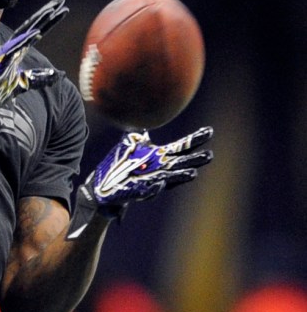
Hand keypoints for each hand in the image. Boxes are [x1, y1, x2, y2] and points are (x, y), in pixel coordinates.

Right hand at [0, 0, 67, 126]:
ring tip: (52, 10)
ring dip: (38, 22)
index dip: (48, 21)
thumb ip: (40, 77)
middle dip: (46, 15)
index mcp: (16, 51)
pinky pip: (14, 48)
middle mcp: (11, 48)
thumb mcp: (24, 83)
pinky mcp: (0, 61)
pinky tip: (36, 32)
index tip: (62, 10)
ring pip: (24, 33)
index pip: (35, 32)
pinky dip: (24, 40)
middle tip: (61, 2)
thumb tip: (59, 74)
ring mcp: (5, 53)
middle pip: (31, 28)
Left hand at [67, 127, 212, 238]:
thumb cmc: (119, 165)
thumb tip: (146, 118)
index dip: (193, 140)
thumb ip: (140, 134)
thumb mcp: (129, 144)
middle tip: (209, 156)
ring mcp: (148, 182)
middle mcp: (157, 170)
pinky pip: (146, 192)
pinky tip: (160, 184)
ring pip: (168, 180)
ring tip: (192, 173)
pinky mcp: (135, 193)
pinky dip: (153, 189)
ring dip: (179, 177)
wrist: (102, 187)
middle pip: (179, 164)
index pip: (179, 147)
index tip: (209, 131)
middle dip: (194, 161)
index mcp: (158, 158)